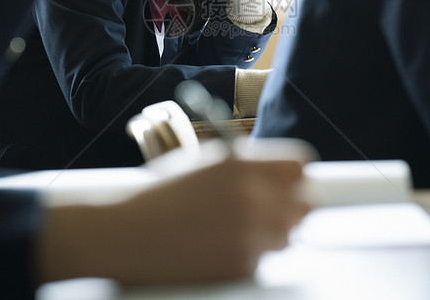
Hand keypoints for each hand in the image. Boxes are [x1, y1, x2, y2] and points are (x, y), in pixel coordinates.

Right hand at [36, 152, 310, 284]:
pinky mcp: (241, 265)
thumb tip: (284, 176)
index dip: (296, 176)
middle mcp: (250, 196)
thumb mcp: (203, 165)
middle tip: (272, 212)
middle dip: (292, 206)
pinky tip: (219, 249)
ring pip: (289, 235)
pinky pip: (265, 260)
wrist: (124, 234)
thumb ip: (246, 167)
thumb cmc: (160, 196)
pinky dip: (249, 257)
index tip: (290, 184)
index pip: (301, 166)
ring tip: (236, 232)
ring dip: (272, 235)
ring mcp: (248, 233)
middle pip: (306, 202)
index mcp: (240, 164)